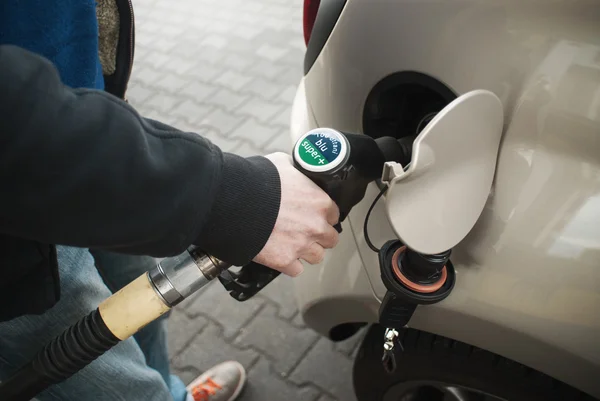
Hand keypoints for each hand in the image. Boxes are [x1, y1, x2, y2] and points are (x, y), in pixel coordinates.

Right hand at [253, 152, 339, 276]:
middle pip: (330, 239)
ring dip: (306, 251)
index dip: (322, 216)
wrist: (235, 203)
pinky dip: (289, 264)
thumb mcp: (282, 164)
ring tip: (292, 244)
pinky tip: (280, 253)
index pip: (333, 215)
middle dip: (318, 236)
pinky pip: (296, 269)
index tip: (314, 216)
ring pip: (316, 256)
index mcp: (320, 203)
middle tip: (304, 231)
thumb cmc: (257, 182)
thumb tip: (295, 170)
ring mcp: (301, 246)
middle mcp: (316, 226)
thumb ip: (295, 171)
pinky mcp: (285, 261)